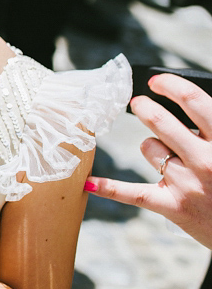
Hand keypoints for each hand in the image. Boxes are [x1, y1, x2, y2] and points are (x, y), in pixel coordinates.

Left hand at [87, 74, 211, 248]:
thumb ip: (211, 129)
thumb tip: (185, 103)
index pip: (194, 101)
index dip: (171, 85)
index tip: (157, 82)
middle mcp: (206, 159)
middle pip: (161, 120)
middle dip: (144, 107)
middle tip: (138, 103)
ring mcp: (187, 183)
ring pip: (149, 147)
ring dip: (151, 147)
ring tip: (168, 158)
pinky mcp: (173, 206)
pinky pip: (134, 193)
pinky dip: (109, 189)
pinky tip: (90, 184)